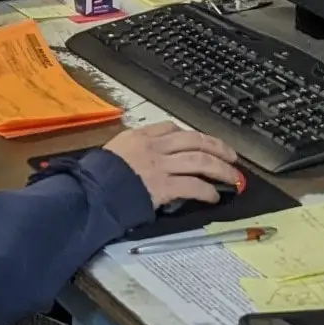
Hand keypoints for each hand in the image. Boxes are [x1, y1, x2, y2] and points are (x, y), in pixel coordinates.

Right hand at [103, 122, 240, 206]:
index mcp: (139, 136)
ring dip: (220, 169)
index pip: (169, 128)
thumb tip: (143, 160)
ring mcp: (160, 166)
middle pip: (194, 140)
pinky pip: (192, 186)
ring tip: (233, 177)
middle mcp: (153, 147)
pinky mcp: (163, 186)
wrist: (89, 191)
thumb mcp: (111, 152)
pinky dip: (206, 190)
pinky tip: (213, 196)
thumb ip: (130, 152)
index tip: (199, 142)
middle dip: (217, 147)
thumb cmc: (95, 176)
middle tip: (231, 156)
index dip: (189, 134)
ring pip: (200, 160)